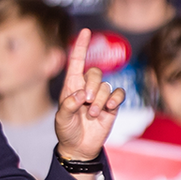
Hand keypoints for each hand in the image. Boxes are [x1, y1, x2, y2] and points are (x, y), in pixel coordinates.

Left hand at [55, 29, 125, 161]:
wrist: (79, 148)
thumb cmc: (67, 130)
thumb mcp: (61, 119)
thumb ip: (68, 106)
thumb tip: (81, 95)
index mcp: (71, 86)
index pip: (76, 61)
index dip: (81, 46)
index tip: (86, 31)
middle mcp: (86, 87)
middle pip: (95, 72)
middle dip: (92, 86)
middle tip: (87, 102)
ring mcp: (100, 96)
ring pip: (106, 85)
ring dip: (100, 100)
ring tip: (93, 114)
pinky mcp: (111, 106)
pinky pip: (118, 94)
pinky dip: (115, 99)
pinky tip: (109, 108)